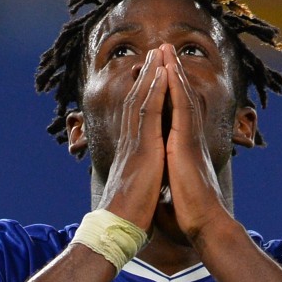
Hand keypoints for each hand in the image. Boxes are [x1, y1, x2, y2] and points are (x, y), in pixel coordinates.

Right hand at [96, 48, 168, 231]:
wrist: (119, 228)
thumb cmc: (127, 217)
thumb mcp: (137, 192)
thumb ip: (141, 181)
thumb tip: (144, 184)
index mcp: (132, 154)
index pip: (137, 118)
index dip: (143, 96)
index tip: (150, 78)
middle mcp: (130, 143)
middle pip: (136, 102)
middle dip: (145, 77)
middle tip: (152, 54)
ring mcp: (135, 143)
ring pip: (141, 100)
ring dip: (150, 75)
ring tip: (158, 53)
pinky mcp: (143, 148)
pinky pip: (149, 112)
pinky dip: (156, 91)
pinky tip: (162, 74)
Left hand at [161, 44, 232, 238]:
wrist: (204, 226)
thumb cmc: (189, 217)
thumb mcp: (171, 196)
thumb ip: (166, 186)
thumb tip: (159, 191)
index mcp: (183, 152)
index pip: (175, 117)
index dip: (168, 94)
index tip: (161, 76)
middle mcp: (188, 141)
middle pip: (180, 100)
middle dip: (172, 74)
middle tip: (165, 50)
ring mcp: (189, 140)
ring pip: (182, 98)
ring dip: (174, 72)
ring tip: (166, 49)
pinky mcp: (187, 144)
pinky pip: (182, 109)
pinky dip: (176, 88)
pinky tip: (170, 70)